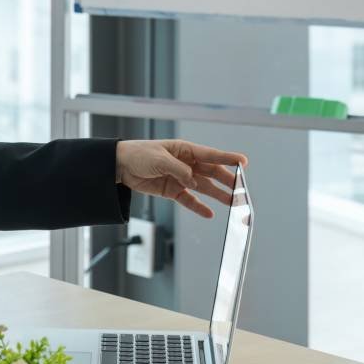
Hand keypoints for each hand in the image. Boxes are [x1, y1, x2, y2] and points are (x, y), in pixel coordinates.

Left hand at [115, 139, 247, 218]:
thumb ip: (178, 170)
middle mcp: (187, 164)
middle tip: (241, 190)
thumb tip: (193, 181)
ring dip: (218, 195)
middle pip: (211, 173)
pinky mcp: (172, 191)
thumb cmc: (139, 154)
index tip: (244, 162)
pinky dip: (198, 207)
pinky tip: (209, 213)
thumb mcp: (159, 159)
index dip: (228, 158)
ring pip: (204, 188)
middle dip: (227, 181)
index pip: (211, 154)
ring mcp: (181, 178)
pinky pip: (189, 200)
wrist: (120, 166)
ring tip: (233, 203)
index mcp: (185, 150)